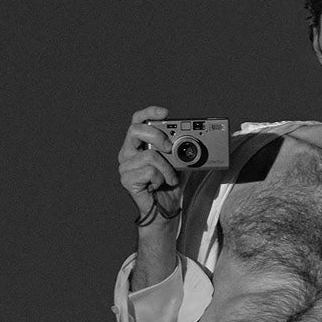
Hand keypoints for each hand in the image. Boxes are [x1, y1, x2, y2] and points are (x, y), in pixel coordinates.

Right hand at [119, 105, 184, 225]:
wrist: (166, 209)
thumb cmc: (170, 183)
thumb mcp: (179, 161)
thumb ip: (181, 147)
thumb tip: (196, 138)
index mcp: (139, 143)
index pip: (137, 120)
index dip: (149, 112)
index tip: (165, 112)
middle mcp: (128, 151)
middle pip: (136, 130)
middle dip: (157, 136)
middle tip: (169, 147)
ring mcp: (125, 165)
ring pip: (149, 155)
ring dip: (166, 168)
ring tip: (168, 177)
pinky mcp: (127, 179)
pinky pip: (149, 171)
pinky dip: (161, 178)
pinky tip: (158, 185)